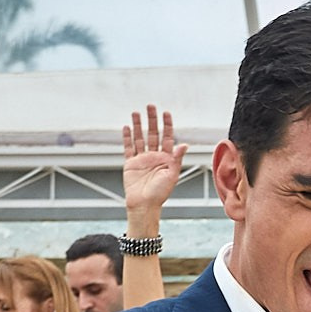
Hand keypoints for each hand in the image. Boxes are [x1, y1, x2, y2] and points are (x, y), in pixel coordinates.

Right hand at [122, 105, 185, 228]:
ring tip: (136, 113)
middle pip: (153, 134)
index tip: (166, 113)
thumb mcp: (172, 175)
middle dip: (152, 120)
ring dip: (138, 125)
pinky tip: (127, 127)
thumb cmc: (160, 193)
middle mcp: (154, 157)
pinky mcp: (131, 164)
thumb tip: (184, 145)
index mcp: (166, 159)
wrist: (144, 205)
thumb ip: (177, 159)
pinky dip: (127, 138)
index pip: (167, 137)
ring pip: (139, 138)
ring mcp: (142, 159)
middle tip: (150, 106)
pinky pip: (128, 148)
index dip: (167, 125)